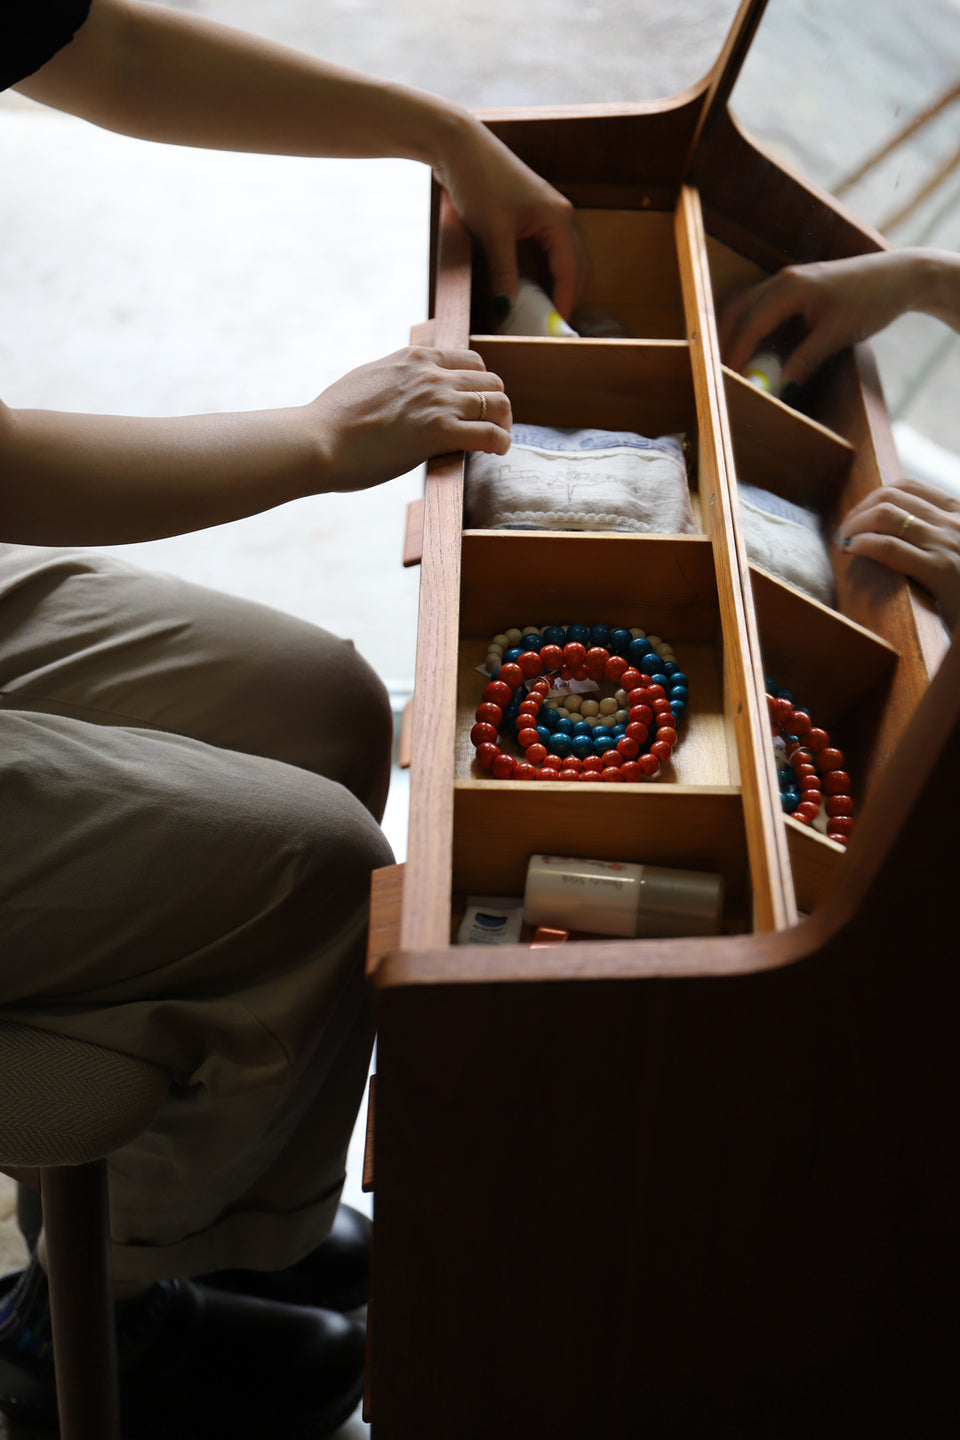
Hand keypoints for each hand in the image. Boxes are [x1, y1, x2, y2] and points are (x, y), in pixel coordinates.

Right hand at [309, 345, 510, 492]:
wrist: (319, 439)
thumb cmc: (334, 419)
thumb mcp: (367, 379)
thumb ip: (393, 379)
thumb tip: (398, 387)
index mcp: (413, 359)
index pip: (467, 360)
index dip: (477, 383)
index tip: (474, 402)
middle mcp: (431, 374)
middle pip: (488, 380)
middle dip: (494, 402)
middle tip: (490, 424)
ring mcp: (438, 401)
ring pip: (497, 403)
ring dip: (503, 422)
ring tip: (498, 439)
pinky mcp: (440, 432)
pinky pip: (490, 433)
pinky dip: (501, 442)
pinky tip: (498, 451)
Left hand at [435, 115, 589, 319]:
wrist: (457, 145)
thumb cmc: (479, 180)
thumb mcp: (493, 233)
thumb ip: (504, 274)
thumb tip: (507, 310)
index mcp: (558, 219)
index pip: (572, 273)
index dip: (564, 304)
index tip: (554, 332)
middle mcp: (559, 217)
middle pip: (575, 268)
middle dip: (565, 298)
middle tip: (549, 328)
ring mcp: (546, 216)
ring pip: (561, 261)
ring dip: (553, 287)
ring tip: (537, 314)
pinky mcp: (530, 216)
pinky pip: (545, 253)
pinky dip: (540, 274)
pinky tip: (526, 291)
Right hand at [718, 251, 926, 386]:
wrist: (900, 276)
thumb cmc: (872, 299)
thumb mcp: (837, 336)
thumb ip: (805, 361)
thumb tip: (781, 387)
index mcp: (790, 288)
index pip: (750, 323)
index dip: (735, 353)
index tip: (726, 379)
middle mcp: (782, 280)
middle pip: (737, 310)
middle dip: (723, 341)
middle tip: (717, 372)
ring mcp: (788, 281)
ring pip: (746, 307)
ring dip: (735, 334)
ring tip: (730, 363)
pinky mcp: (796, 287)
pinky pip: (762, 307)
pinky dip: (751, 328)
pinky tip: (754, 349)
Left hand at [836, 477, 959, 630]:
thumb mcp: (954, 551)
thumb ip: (931, 535)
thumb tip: (884, 526)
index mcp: (958, 513)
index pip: (907, 486)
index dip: (872, 498)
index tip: (857, 517)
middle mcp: (954, 522)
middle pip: (889, 497)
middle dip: (858, 512)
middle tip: (844, 532)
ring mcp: (947, 544)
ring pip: (884, 516)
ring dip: (854, 526)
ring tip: (843, 543)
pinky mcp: (940, 570)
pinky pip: (888, 547)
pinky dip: (862, 543)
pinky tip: (852, 550)